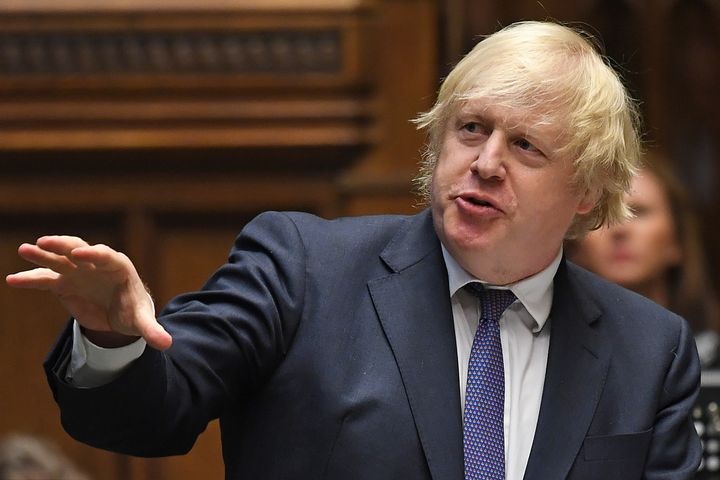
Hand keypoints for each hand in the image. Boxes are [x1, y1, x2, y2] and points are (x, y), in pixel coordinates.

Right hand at [6, 236, 171, 350]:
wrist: (120, 315)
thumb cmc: (134, 311)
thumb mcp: (142, 322)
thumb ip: (152, 331)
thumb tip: (167, 344)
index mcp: (119, 267)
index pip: (106, 256)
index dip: (94, 254)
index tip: (81, 254)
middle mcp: (96, 264)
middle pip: (78, 249)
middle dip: (64, 245)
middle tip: (45, 242)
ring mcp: (78, 271)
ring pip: (59, 259)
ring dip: (42, 254)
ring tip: (24, 250)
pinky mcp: (64, 283)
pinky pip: (46, 279)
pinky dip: (30, 278)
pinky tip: (12, 280)